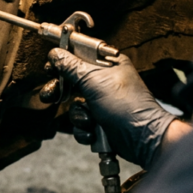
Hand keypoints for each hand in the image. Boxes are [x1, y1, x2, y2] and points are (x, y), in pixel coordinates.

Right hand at [49, 48, 177, 168]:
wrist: (142, 139)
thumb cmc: (126, 104)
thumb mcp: (94, 80)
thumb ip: (71, 66)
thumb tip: (55, 53)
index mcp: (108, 64)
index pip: (80, 54)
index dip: (64, 59)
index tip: (50, 65)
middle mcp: (104, 81)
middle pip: (72, 80)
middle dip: (62, 91)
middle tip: (51, 95)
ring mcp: (102, 102)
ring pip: (75, 104)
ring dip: (79, 115)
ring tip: (90, 120)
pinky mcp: (100, 121)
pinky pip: (81, 122)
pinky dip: (84, 129)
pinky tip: (94, 132)